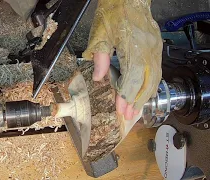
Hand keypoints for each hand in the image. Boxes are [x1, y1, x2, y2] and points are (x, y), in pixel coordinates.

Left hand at [83, 0, 162, 119]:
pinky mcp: (156, 47)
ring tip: (136, 108)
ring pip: (154, 78)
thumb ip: (100, 58)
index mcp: (133, 48)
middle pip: (146, 83)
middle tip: (129, 115)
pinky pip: (157, 70)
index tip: (121, 110)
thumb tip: (99, 78)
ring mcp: (155, 49)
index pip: (132, 79)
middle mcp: (148, 51)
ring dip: (145, 95)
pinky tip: (145, 92)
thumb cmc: (113, 12)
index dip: (126, 97)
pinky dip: (151, 84)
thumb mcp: (100, 34)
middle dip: (137, 101)